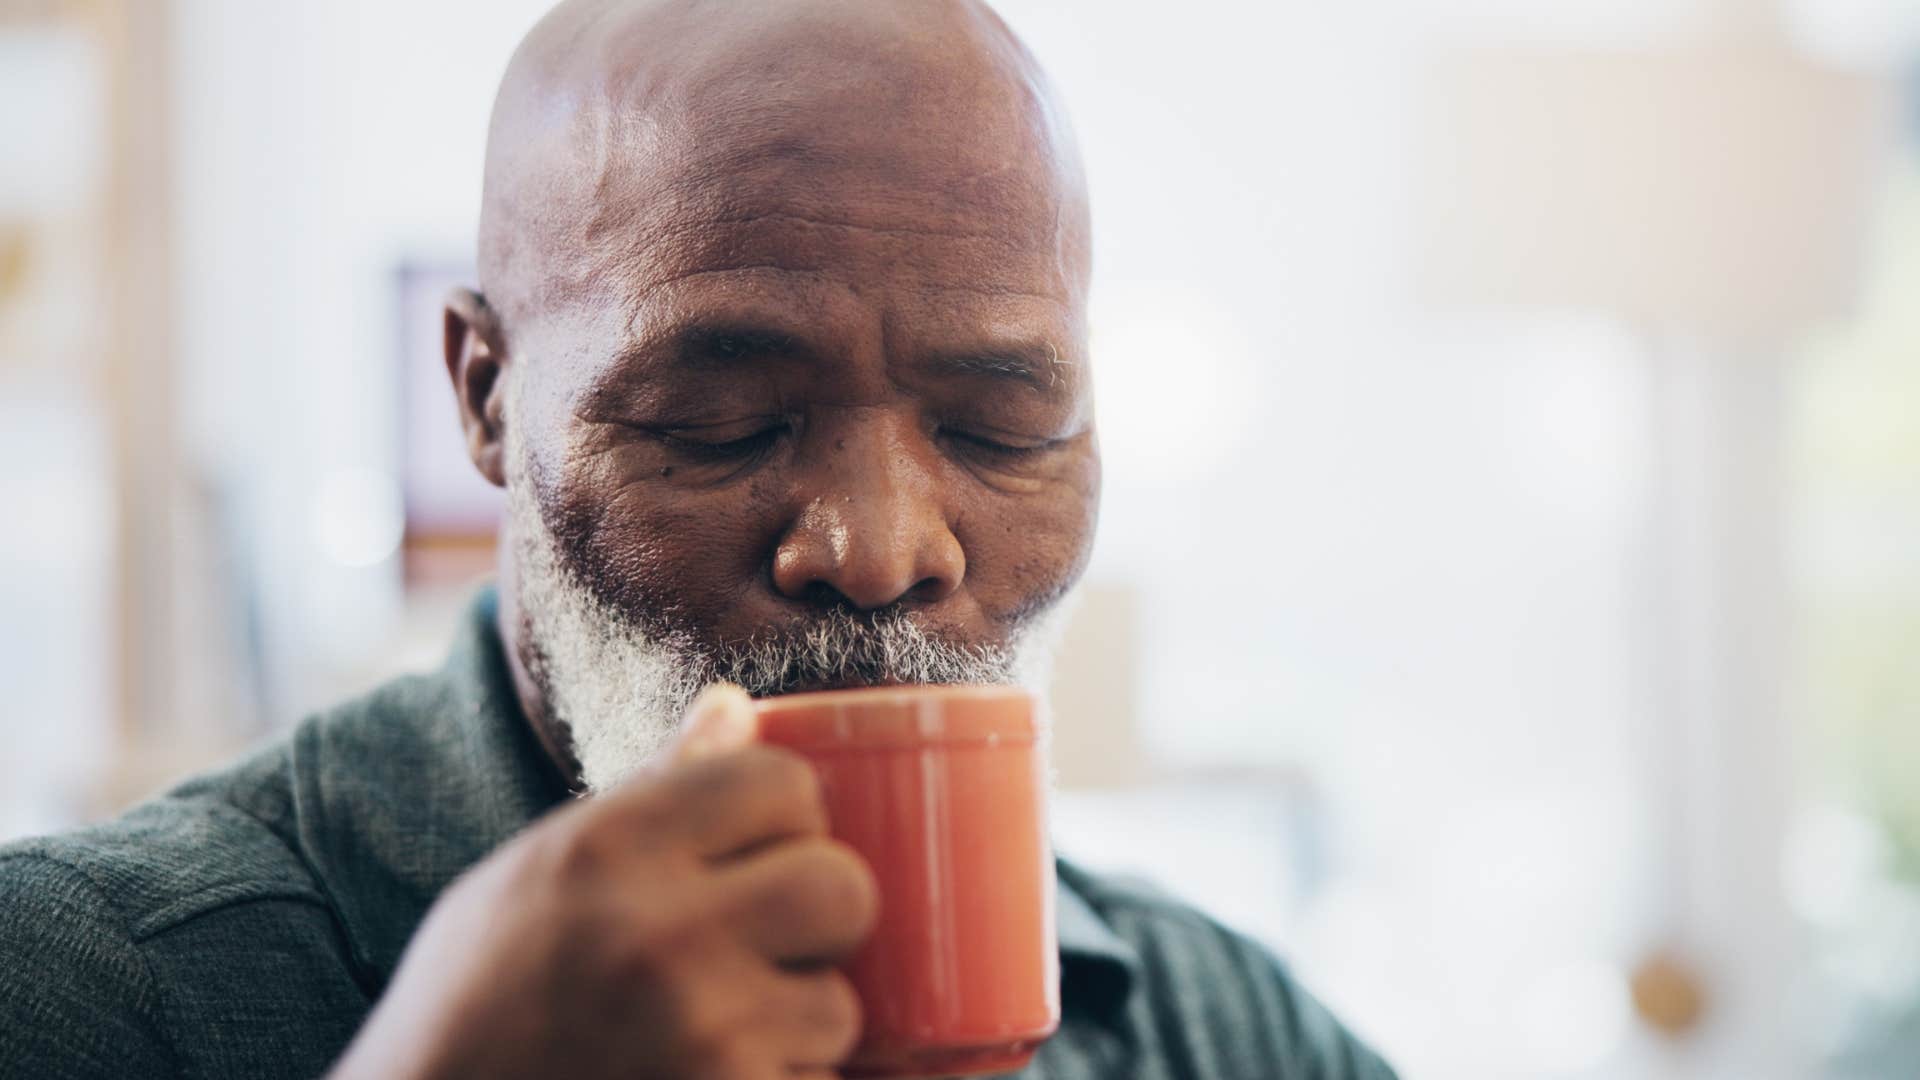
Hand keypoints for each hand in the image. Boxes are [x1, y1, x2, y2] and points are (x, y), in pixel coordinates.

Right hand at [329, 685, 878, 1079]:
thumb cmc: (475, 1006)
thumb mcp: (535, 876)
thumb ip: (649, 792)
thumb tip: (736, 703)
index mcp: (608, 849)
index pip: (785, 781)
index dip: (788, 818)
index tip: (760, 852)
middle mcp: (659, 937)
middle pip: (843, 887)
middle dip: (819, 919)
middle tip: (766, 947)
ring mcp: (699, 1038)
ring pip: (837, 1008)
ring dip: (795, 1030)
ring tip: (714, 1037)